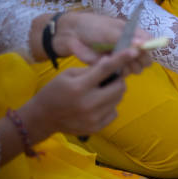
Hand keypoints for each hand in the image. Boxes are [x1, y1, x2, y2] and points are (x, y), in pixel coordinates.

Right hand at [21, 49, 139, 138]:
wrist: (43, 118)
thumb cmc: (55, 91)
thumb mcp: (68, 75)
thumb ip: (90, 70)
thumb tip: (111, 63)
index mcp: (79, 87)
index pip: (105, 69)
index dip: (121, 58)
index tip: (135, 51)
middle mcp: (88, 103)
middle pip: (119, 87)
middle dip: (118, 80)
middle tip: (109, 79)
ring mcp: (93, 118)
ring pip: (118, 100)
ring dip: (113, 93)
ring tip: (100, 92)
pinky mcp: (96, 127)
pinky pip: (114, 112)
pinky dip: (109, 106)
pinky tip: (97, 105)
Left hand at [53, 11, 151, 73]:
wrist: (72, 36)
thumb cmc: (92, 27)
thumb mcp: (109, 31)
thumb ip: (126, 39)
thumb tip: (143, 44)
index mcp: (132, 33)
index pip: (149, 41)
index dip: (149, 48)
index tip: (141, 50)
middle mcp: (130, 46)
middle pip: (146, 58)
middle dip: (141, 60)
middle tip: (131, 59)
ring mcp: (122, 57)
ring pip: (137, 68)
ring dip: (132, 67)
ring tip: (123, 64)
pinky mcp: (113, 67)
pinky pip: (124, 74)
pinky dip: (122, 73)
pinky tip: (115, 69)